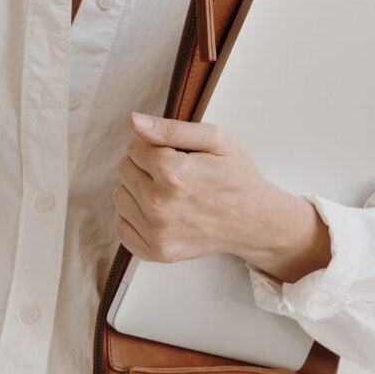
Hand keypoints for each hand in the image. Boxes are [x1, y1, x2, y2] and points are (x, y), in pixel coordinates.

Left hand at [112, 111, 332, 282]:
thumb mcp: (215, 140)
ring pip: (119, 197)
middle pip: (124, 170)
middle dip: (144, 166)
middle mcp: (159, 206)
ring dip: (137, 191)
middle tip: (173, 174)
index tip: (173, 154)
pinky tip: (157, 212)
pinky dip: (133, 218)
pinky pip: (121, 227)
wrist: (255, 222)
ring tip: (167, 193)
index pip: (134, 147)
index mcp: (173, 173)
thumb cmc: (237, 178)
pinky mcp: (156, 252)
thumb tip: (133, 121)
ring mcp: (156, 233)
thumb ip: (171, 129)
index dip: (153, 146)